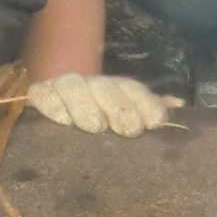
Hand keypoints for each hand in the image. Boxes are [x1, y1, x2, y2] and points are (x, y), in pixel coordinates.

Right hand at [28, 72, 182, 135]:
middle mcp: (93, 85)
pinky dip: (52, 105)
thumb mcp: (130, 126)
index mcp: (119, 91)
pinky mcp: (40, 96)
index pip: (134, 90)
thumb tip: (177, 105)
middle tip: (128, 131)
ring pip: (74, 85)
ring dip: (86, 105)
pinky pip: (42, 94)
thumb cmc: (104, 131)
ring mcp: (64, 88)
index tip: (154, 123)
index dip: (146, 104)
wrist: (57, 124)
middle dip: (120, 106)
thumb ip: (151, 113)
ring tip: (95, 127)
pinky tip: (61, 121)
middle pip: (107, 86)